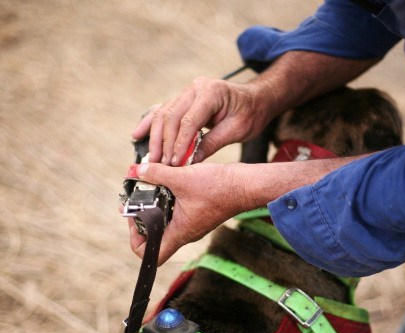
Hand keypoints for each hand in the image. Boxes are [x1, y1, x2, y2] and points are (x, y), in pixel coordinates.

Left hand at [127, 155, 363, 264]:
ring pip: (166, 221)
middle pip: (154, 236)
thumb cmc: (220, 187)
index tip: (134, 217)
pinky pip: (177, 210)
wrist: (247, 184)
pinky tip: (166, 179)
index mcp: (181, 232)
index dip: (136, 240)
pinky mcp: (199, 211)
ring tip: (148, 185)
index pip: (151, 254)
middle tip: (136, 197)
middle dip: (141, 217)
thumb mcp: (183, 177)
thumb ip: (156, 173)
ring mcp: (193, 222)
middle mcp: (186, 231)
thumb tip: (135, 169)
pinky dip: (167, 197)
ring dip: (154, 204)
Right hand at [131, 77, 271, 165]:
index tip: (175, 163)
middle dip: (164, 143)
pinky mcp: (184, 98)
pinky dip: (151, 123)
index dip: (180, 144)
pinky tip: (138, 134)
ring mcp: (188, 91)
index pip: (189, 121)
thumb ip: (212, 143)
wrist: (256, 99)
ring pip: (164, 113)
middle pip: (171, 116)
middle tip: (160, 164)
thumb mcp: (236, 131)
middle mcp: (196, 87)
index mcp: (212, 92)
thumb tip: (189, 162)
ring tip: (150, 157)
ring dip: (156, 137)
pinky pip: (164, 110)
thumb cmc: (251, 114)